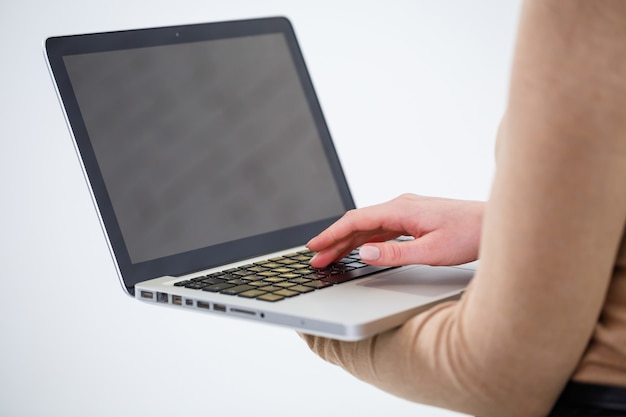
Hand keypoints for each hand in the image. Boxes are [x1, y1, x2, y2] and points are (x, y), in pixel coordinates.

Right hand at [307, 193, 483, 267]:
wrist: (494, 225)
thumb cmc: (469, 234)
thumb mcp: (431, 251)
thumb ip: (396, 253)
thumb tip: (364, 253)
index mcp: (401, 209)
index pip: (356, 220)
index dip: (332, 234)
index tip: (315, 246)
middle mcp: (401, 205)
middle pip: (359, 223)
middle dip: (335, 240)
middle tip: (317, 258)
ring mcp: (407, 211)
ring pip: (369, 226)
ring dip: (349, 241)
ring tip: (331, 256)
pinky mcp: (414, 218)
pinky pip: (382, 228)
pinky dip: (366, 239)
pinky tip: (360, 249)